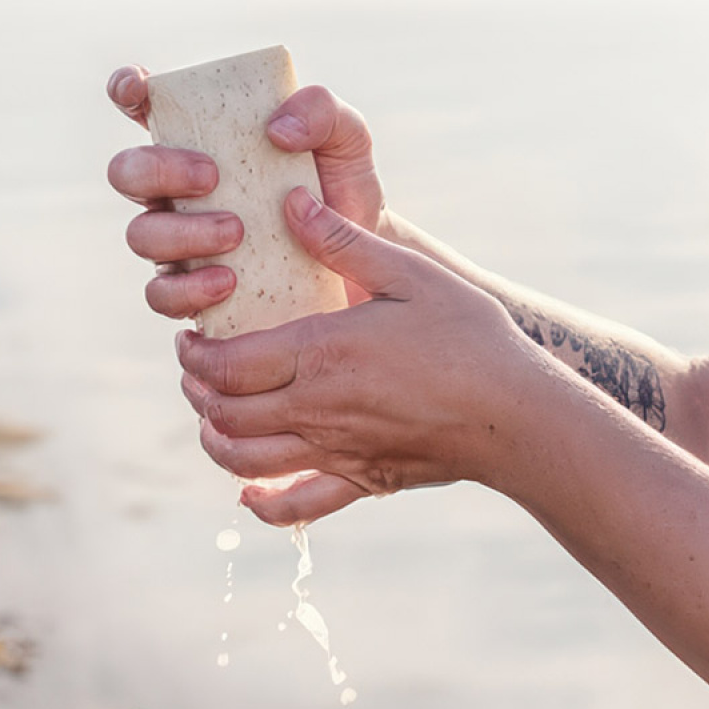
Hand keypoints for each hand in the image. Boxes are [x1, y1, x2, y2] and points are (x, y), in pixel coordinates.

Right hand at [107, 66, 385, 316]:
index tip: (136, 89)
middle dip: (159, 171)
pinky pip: (162, 294)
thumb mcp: (345, 138)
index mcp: (204, 138)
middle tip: (213, 177)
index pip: (146, 105)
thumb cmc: (340, 189)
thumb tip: (276, 129)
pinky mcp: (191, 291)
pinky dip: (188, 288)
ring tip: (238, 233)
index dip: (128, 90)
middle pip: (127, 172)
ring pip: (142, 235)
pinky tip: (229, 282)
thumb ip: (320, 110)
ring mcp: (179, 241)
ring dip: (183, 233)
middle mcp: (177, 188)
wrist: (362, 263)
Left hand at [176, 187, 534, 526]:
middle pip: (225, 413)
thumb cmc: (469, 337)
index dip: (194, 354)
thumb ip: (344, 241)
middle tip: (197, 368)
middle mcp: (316, 410)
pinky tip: (250, 496)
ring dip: (216, 439)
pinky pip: (299, 507)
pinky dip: (265, 506)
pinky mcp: (361, 481)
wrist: (518, 416)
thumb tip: (292, 202)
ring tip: (213, 414)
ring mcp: (336, 452)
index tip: (190, 337)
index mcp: (321, 354)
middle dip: (197, 390)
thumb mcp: (410, 274)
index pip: (226, 365)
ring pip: (245, 460)